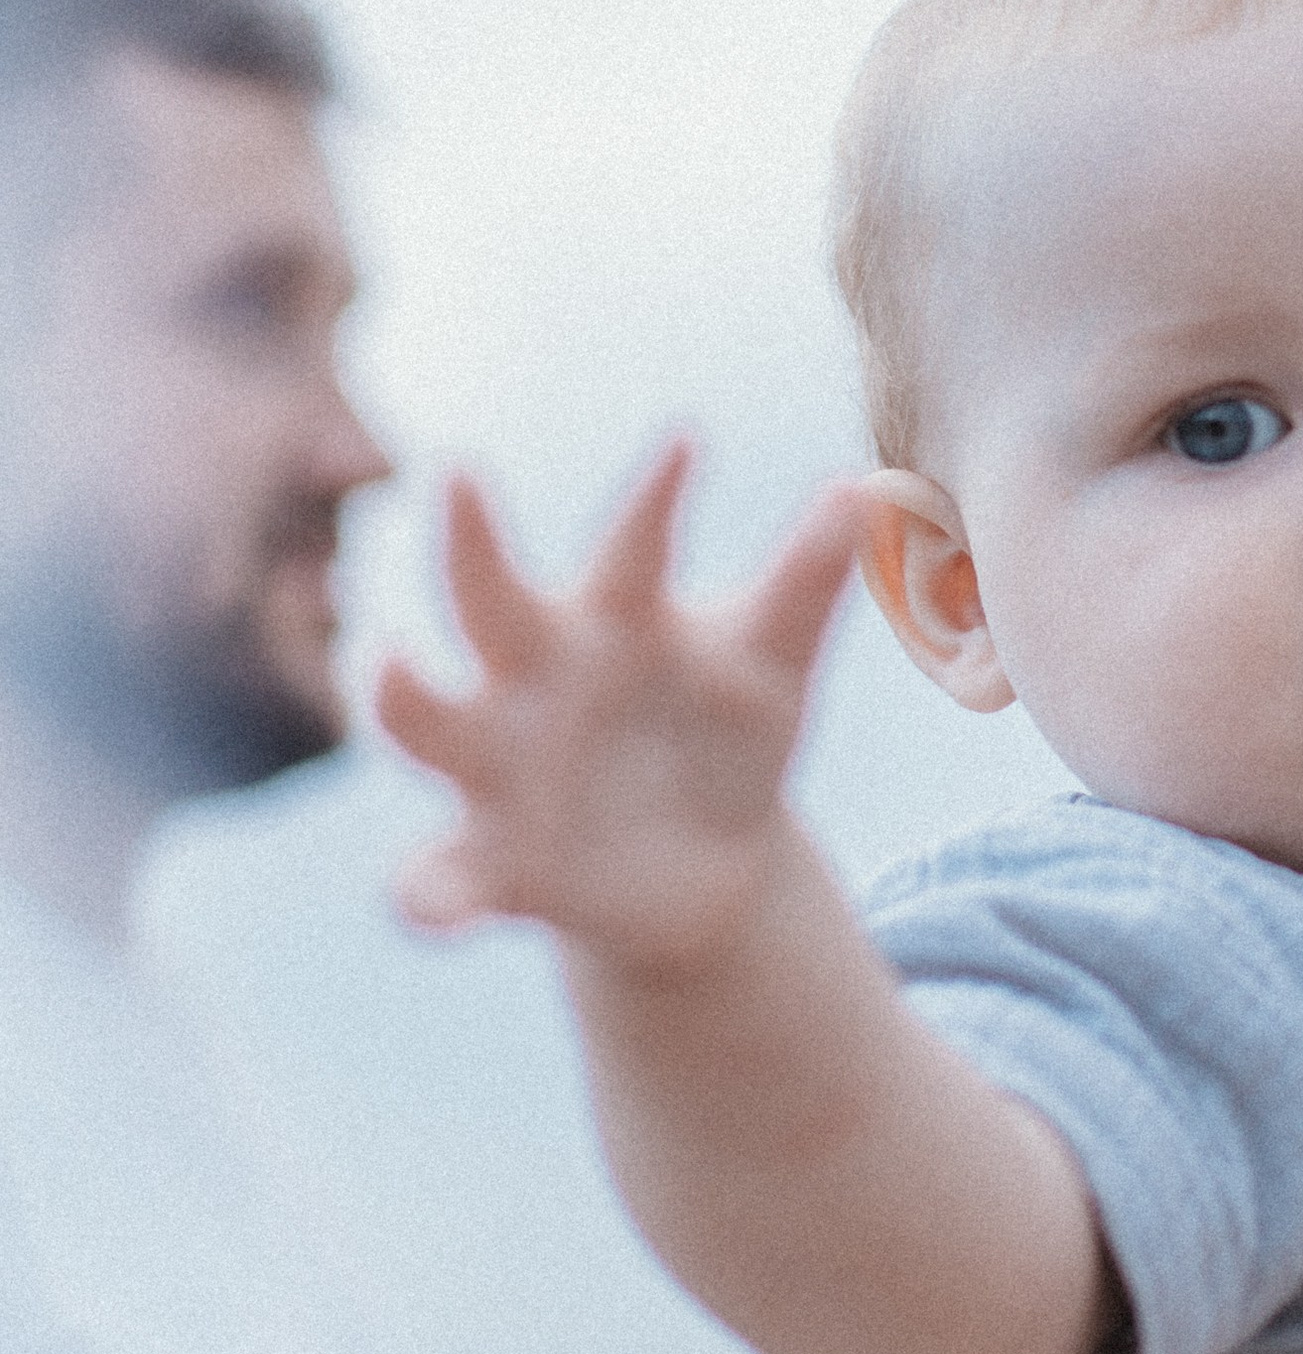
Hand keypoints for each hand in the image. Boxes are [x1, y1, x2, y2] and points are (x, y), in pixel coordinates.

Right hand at [376, 446, 866, 973]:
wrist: (703, 868)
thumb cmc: (727, 734)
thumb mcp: (771, 663)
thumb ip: (807, 582)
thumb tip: (868, 486)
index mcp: (609, 618)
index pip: (630, 549)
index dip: (658, 500)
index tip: (692, 441)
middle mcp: (531, 677)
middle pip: (487, 599)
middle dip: (470, 539)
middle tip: (461, 471)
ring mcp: (496, 768)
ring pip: (425, 726)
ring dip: (401, 696)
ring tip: (383, 663)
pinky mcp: (489, 865)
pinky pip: (437, 881)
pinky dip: (425, 897)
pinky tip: (429, 912)